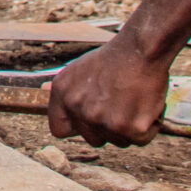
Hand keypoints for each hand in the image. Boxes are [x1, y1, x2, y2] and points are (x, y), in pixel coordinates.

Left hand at [47, 35, 171, 146]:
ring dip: (129, 127)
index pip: (59, 130)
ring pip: (119, 141)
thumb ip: (64, 88)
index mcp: (63, 95)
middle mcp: (80, 110)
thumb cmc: (114, 58)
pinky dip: (149, 127)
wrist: (141, 49)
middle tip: (120, 104)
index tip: (90, 120)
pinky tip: (149, 104)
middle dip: (107, 128)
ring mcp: (104, 122)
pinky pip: (141, 140)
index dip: (77, 127)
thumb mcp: (78, 69)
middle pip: (94, 140)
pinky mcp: (130, 129)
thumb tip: (41, 90)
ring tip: (134, 99)